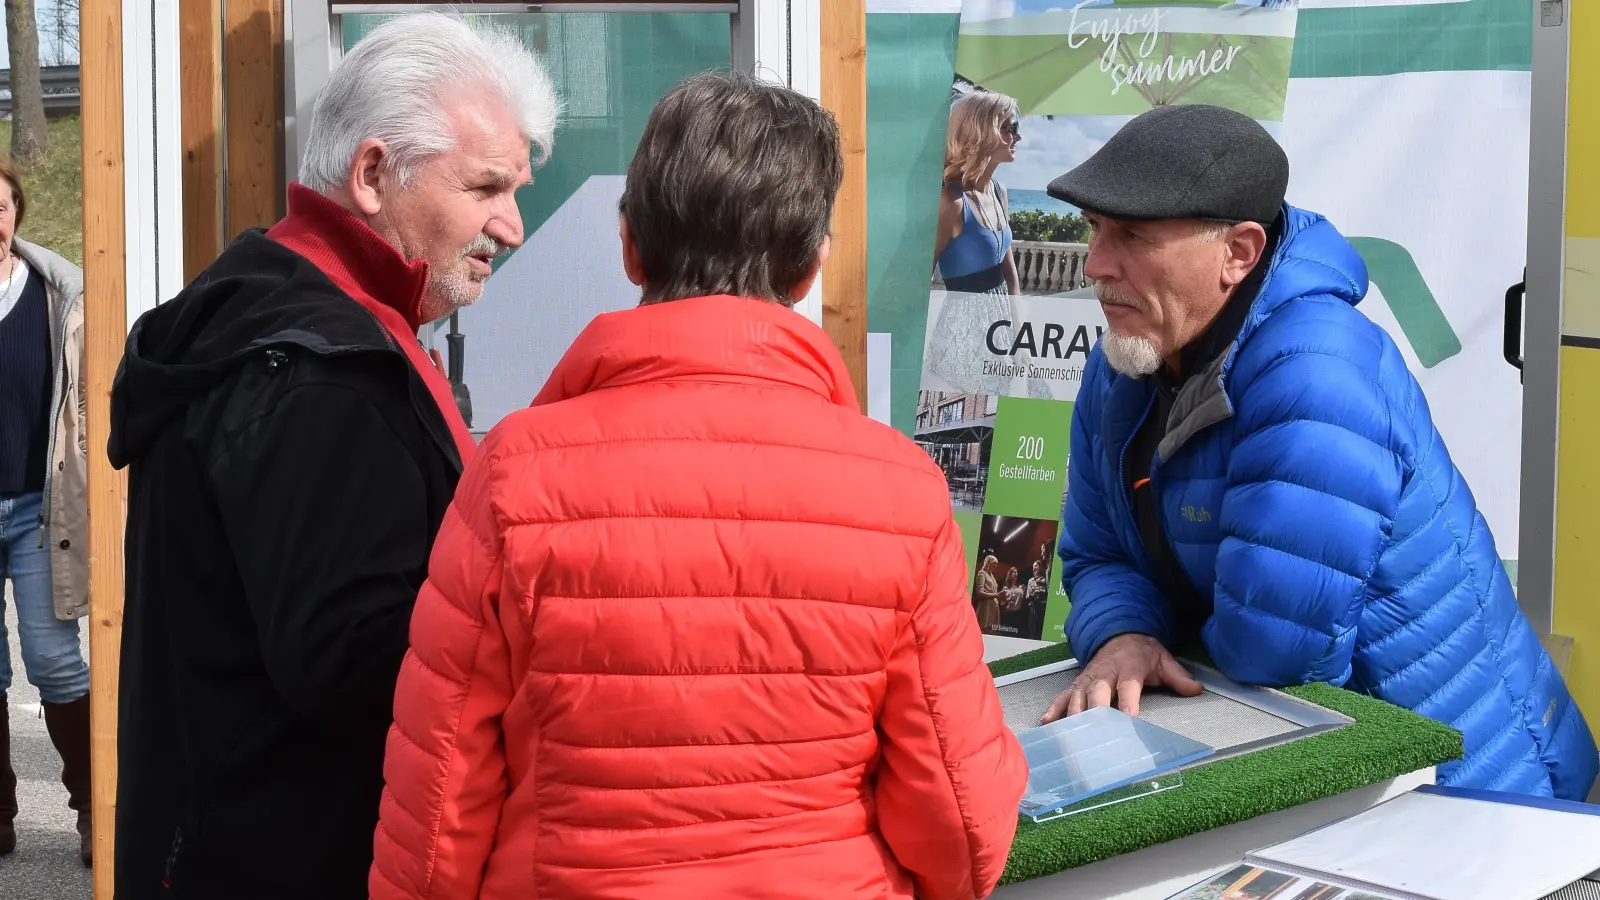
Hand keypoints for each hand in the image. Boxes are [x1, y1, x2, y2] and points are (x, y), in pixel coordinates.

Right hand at [1040, 633, 1201, 722]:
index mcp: (1128, 667)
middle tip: (1094, 733)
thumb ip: (1179, 677)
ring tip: (1071, 735)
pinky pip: (1063, 696)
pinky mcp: (1077, 683)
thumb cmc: (1142, 652)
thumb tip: (1197, 690)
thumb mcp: (1163, 660)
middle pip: (1097, 692)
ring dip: (1073, 715)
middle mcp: (1105, 673)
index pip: (1128, 687)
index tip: (1129, 719)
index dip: (1128, 702)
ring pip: (1077, 696)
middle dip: (1095, 712)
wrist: (1118, 632)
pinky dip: (1055, 709)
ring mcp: (1088, 678)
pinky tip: (1048, 723)